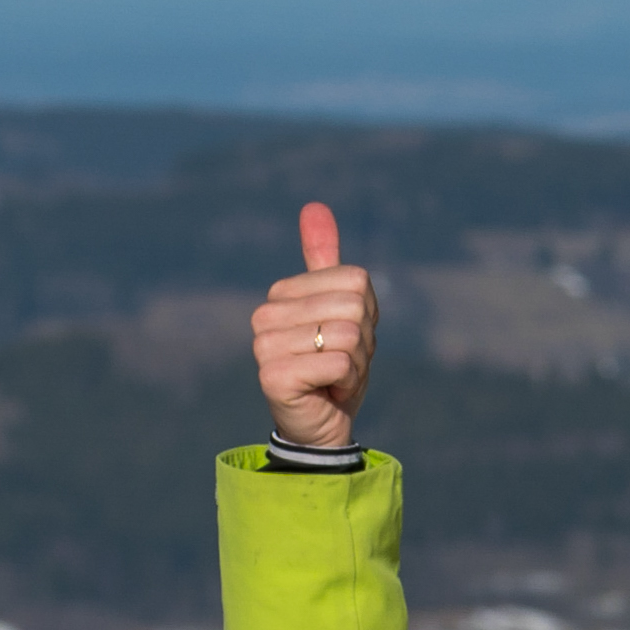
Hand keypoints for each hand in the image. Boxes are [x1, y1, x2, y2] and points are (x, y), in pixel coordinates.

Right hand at [252, 202, 380, 451]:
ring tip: (333, 376)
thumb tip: (313, 205)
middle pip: (352, 308)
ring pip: (347, 336)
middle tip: (341, 362)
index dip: (366, 314)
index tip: (345, 339)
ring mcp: (263, 346)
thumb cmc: (334, 366)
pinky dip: (348, 382)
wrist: (322, 424)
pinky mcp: (273, 377)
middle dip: (363, 341)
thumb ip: (324, 260)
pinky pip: (340, 363)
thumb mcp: (340, 307)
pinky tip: (328, 391)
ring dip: (356, 363)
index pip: (354, 281)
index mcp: (281, 293)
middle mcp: (264, 315)